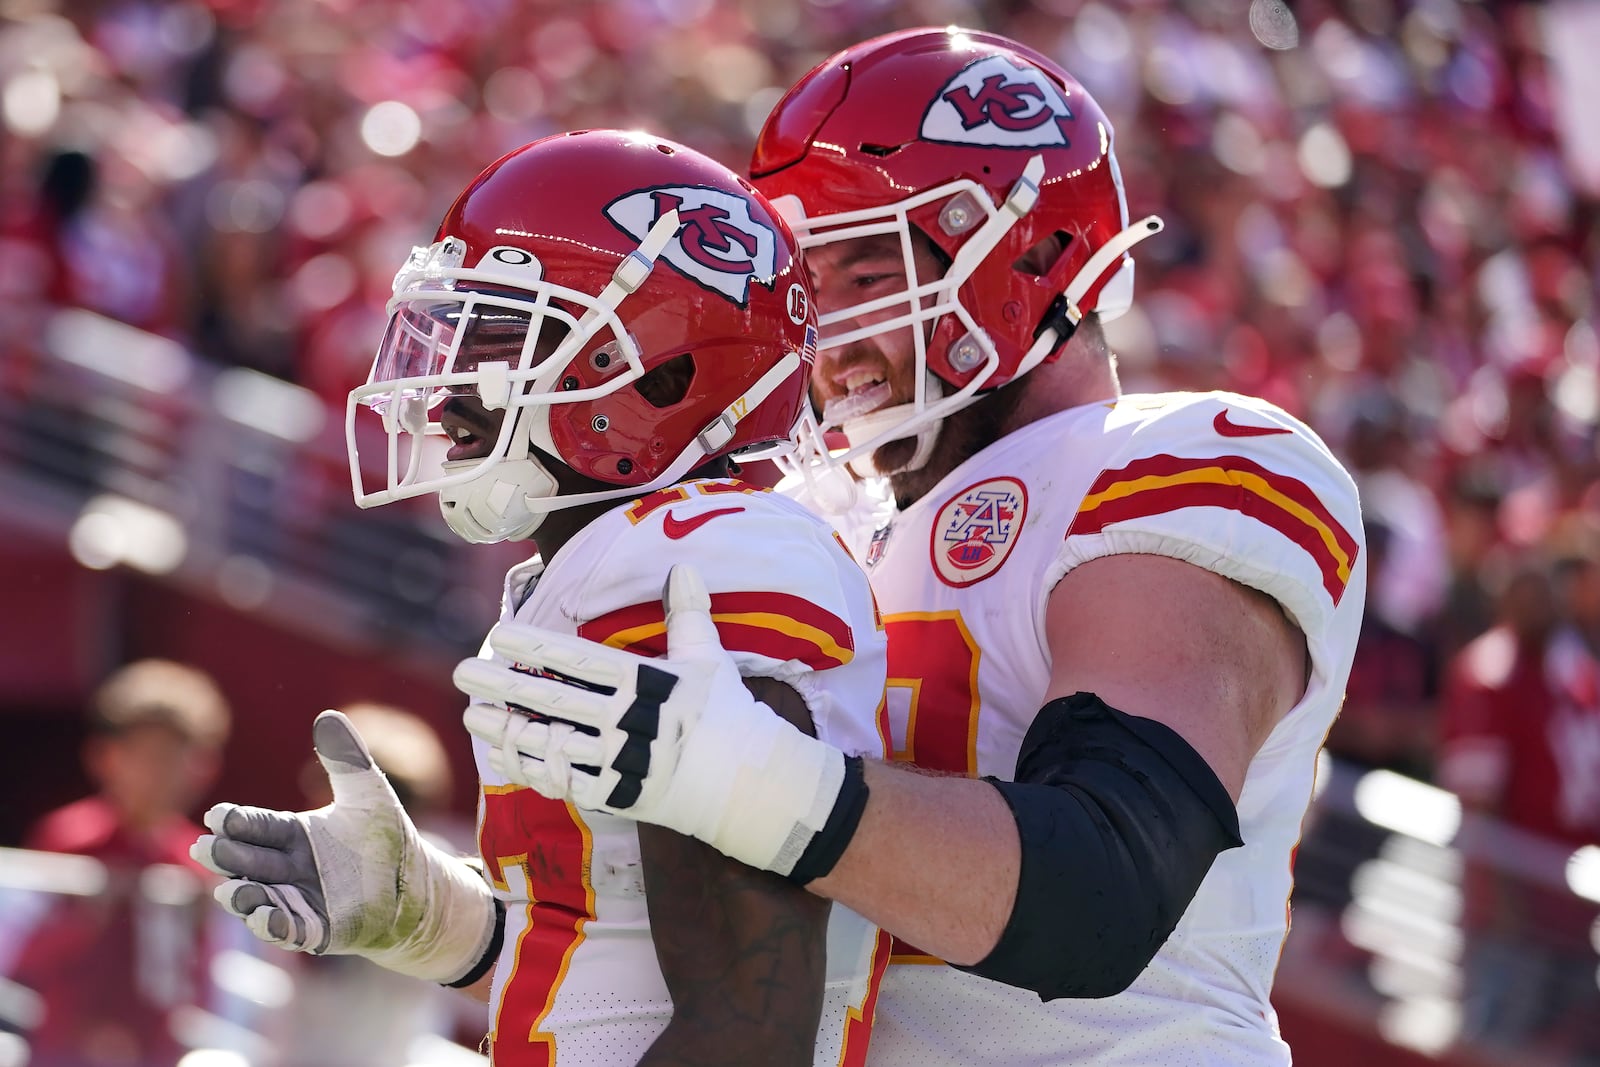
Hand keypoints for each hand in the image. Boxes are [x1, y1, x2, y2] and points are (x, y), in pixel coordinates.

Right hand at [191, 710, 498, 983]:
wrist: (415, 884)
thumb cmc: (386, 838)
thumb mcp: (368, 793)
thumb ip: (346, 759)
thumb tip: (327, 717)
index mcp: (294, 835)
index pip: (257, 826)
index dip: (237, 822)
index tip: (217, 816)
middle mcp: (288, 869)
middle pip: (249, 861)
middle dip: (226, 857)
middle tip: (206, 849)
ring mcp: (298, 900)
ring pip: (258, 897)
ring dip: (242, 895)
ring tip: (231, 890)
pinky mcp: (315, 929)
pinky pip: (288, 928)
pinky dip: (274, 924)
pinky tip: (264, 915)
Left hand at [453, 565, 848, 877]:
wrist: (749, 786)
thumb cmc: (729, 715)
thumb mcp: (711, 659)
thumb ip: (689, 615)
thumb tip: (682, 566)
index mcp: (648, 684)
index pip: (580, 661)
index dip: (537, 646)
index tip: (500, 633)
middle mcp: (628, 722)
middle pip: (553, 701)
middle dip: (503, 685)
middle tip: (462, 673)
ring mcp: (621, 762)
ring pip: (550, 744)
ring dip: (506, 730)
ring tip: (472, 715)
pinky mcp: (619, 796)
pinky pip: (565, 784)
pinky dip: (533, 769)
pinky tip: (508, 755)